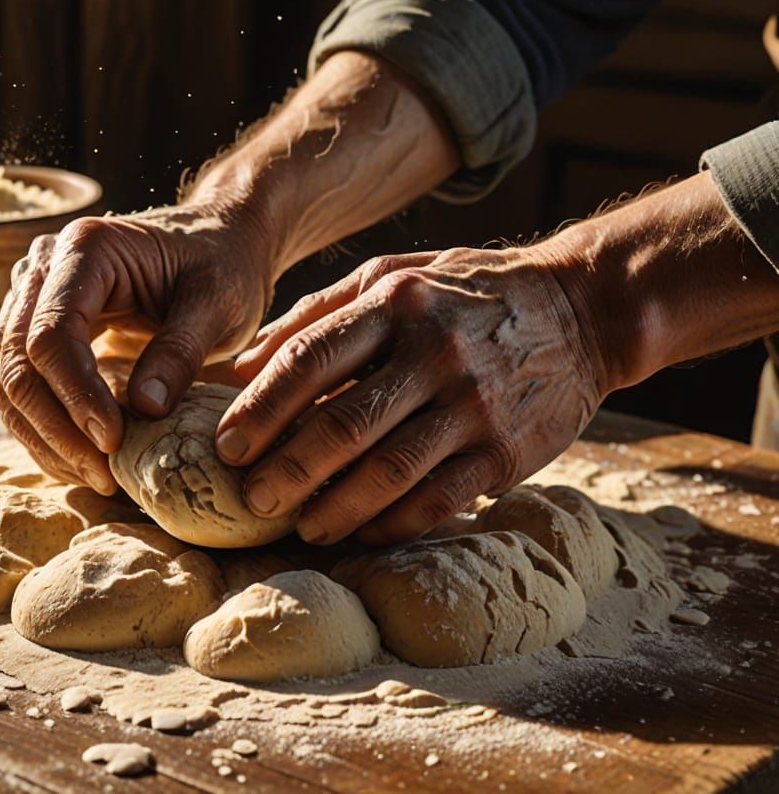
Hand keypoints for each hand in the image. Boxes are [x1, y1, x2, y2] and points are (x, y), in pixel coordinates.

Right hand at [0, 204, 272, 492]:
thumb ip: (181, 351)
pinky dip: (44, 428)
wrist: (220, 242)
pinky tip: (83, 459)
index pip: (52, 332)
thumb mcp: (219, 303)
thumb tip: (144, 410)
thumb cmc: (224, 265)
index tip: (113, 441)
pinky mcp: (39, 328)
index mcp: (86, 249)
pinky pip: (21, 385)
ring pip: (8, 379)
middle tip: (104, 474)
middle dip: (55, 427)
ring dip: (44, 436)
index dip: (75, 394)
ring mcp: (34, 297)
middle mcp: (44, 267)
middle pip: (18, 360)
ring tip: (97, 475)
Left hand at [215, 246, 607, 544]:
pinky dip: (393, 522)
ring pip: (389, 471)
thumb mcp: (394, 277)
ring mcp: (473, 404)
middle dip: (286, 470)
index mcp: (395, 303)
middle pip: (342, 424)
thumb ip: (319, 313)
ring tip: (299, 526)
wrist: (582, 310)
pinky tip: (361, 532)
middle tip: (251, 500)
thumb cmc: (468, 292)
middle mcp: (433, 352)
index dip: (259, 409)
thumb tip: (243, 363)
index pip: (308, 360)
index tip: (226, 447)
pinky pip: (439, 499)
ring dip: (335, 508)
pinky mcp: (507, 451)